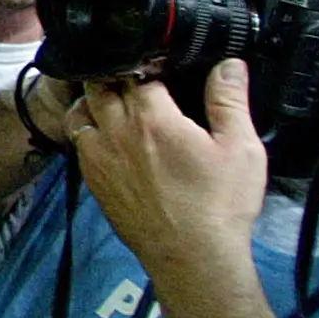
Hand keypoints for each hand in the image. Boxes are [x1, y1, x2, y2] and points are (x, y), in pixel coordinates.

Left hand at [70, 61, 267, 274]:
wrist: (193, 258)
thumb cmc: (220, 205)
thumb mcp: (240, 148)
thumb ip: (229, 100)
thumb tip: (229, 63)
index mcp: (152, 117)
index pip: (137, 69)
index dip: (149, 60)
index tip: (160, 60)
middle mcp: (117, 132)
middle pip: (101, 84)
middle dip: (115, 72)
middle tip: (134, 74)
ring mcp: (99, 157)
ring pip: (80, 111)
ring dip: (93, 99)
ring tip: (114, 99)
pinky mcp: (94, 181)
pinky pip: (78, 142)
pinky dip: (86, 129)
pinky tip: (106, 134)